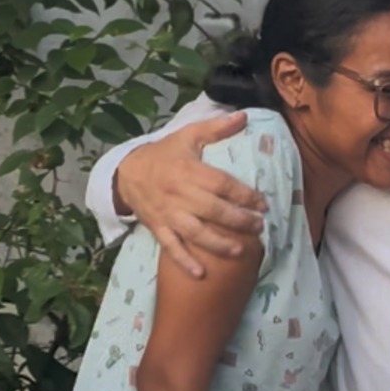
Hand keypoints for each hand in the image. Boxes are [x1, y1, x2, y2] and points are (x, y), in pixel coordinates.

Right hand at [117, 114, 267, 277]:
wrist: (127, 172)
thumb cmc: (165, 154)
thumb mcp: (188, 136)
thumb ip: (217, 129)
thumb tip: (244, 116)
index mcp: (187, 170)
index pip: (221, 184)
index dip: (244, 194)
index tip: (262, 203)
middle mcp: (178, 194)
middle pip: (213, 210)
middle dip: (238, 220)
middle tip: (259, 227)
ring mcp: (167, 214)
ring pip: (195, 232)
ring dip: (219, 244)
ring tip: (241, 251)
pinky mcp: (158, 228)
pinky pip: (171, 248)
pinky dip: (185, 262)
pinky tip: (201, 274)